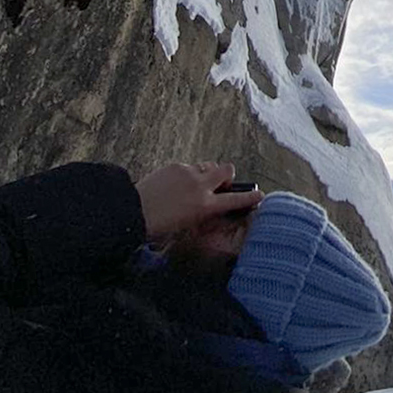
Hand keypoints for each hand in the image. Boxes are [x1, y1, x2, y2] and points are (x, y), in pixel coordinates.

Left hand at [135, 161, 261, 243]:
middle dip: (227, 176)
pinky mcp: (176, 166)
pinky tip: (174, 185)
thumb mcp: (186, 226)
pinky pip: (189, 167)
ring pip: (208, 166)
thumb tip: (211, 208)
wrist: (133, 211)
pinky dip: (187, 174)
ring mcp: (188, 173)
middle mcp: (201, 187)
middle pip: (227, 170)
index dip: (250, 198)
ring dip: (206, 174)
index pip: (235, 200)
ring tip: (193, 185)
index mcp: (205, 206)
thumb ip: (203, 214)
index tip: (259, 195)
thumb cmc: (158, 226)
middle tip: (219, 185)